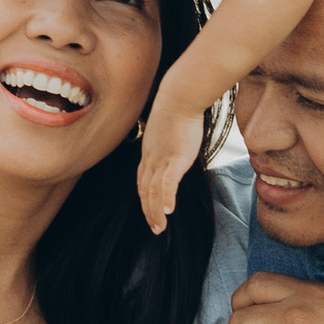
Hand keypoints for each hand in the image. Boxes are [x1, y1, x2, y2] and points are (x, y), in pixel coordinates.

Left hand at [134, 88, 206, 237]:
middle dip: (149, 210)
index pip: (143, 181)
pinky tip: (169, 211)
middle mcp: (151, 158)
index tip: (150, 211)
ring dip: (156, 211)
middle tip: (155, 227)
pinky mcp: (176, 157)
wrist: (180, 95)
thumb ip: (170, 141)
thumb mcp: (169, 128)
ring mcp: (162, 159)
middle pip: (146, 190)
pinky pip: (168, 182)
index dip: (146, 198)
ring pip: (154, 191)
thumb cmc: (178, 107)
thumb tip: (176, 144)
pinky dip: (167, 198)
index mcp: (149, 152)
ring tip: (160, 226)